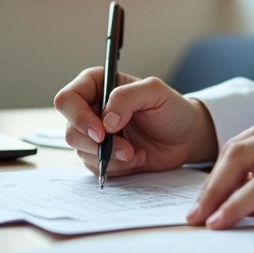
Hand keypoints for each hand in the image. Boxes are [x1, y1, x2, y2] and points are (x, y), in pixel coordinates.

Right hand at [54, 68, 217, 176]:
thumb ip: (127, 98)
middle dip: (97, 144)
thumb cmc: (171, 109)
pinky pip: (96, 168)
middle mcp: (90, 109)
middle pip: (70, 130)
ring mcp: (94, 134)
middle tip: (127, 148)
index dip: (78, 117)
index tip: (102, 132)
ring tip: (137, 153)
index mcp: (97, 85)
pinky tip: (137, 159)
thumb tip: (105, 121)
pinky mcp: (102, 156)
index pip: (67, 99)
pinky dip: (118, 168)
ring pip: (82, 152)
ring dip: (111, 158)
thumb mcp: (155, 92)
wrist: (186, 137)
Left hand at [186, 94, 253, 229]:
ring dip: (216, 195)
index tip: (203, 204)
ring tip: (201, 222)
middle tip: (192, 216)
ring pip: (244, 162)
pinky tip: (225, 220)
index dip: (218, 176)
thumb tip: (246, 203)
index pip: (244, 144)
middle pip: (235, 149)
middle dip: (208, 185)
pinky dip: (239, 203)